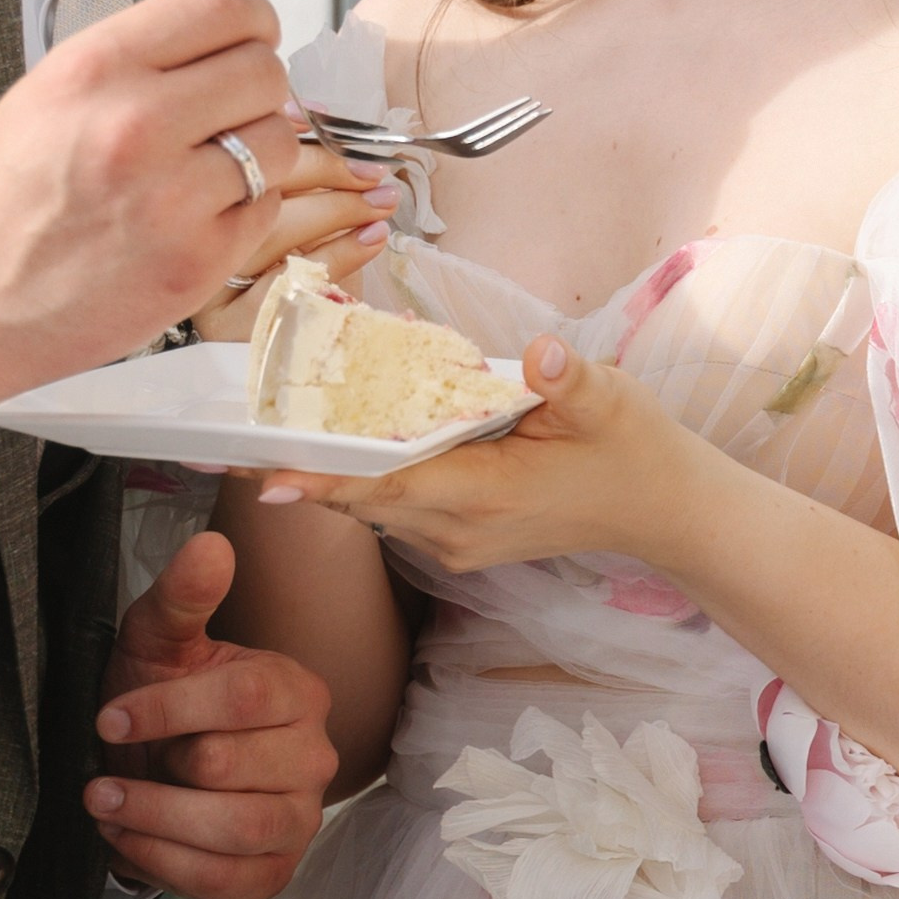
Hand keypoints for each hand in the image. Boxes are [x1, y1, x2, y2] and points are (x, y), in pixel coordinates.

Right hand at [0, 0, 295, 426]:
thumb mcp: (54, 89)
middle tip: (222, 107)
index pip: (225, 6)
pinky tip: (194, 212)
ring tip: (204, 165)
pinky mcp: (196, 262)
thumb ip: (149, 34)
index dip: (251, 15)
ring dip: (254, 148)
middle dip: (253, 85)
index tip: (246, 33)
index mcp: (95, 70)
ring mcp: (172, 199)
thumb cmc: (3, 200)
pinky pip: (266, 207)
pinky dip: (244, 207)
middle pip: (264, 69)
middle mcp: (135, 126)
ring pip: (276, 141)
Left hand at [88, 530, 337, 898]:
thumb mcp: (159, 641)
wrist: (157, 766)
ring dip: (157, 822)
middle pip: (236, 767)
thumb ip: (182, 596)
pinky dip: (168, 865)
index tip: (109, 719)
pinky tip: (127, 840)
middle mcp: (314, 755)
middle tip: (100, 775)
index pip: (246, 697)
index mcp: (296, 691)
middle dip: (156, 774)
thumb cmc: (161, 695)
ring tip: (104, 806)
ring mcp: (301, 819)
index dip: (168, 709)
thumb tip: (211, 545)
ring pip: (238, 830)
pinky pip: (231, 883)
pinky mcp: (276, 870)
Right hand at [188, 130, 400, 341]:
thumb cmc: (298, 289)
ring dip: (339, 210)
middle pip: (253, 190)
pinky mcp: (234, 327)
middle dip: (323, 171)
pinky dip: (340, 253)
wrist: (296, 364)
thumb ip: (306, 186)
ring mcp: (209, 288)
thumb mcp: (298, 230)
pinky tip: (371, 239)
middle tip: (373, 173)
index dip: (291, 141)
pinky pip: (291, 277)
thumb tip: (340, 137)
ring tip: (381, 204)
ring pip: (271, 232)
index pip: (241, 158)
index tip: (339, 136)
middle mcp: (192, 245)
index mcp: (198, 207)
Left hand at [254, 337, 700, 575]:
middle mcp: (459, 530)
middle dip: (307, 466)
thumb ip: (569, 379)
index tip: (267, 474)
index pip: (387, 486)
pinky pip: (394, 508)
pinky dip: (366, 477)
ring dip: (332, 471)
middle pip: (363, 498)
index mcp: (486, 494)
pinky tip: (344, 441)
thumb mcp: (610, 402)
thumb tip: (544, 355)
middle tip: (237, 438)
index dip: (326, 478)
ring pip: (373, 505)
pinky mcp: (460, 539)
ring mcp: (456, 542)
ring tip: (272, 431)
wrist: (661, 509)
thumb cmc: (632, 450)